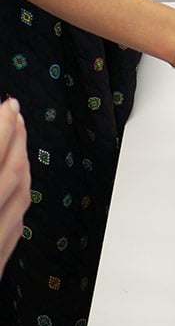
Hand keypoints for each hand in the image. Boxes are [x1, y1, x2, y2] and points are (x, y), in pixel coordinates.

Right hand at [0, 99, 30, 276]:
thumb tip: (1, 139)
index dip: (3, 125)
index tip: (9, 104)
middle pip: (11, 169)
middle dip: (15, 137)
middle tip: (15, 112)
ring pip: (20, 194)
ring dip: (21, 161)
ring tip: (17, 138)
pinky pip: (16, 221)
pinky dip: (19, 193)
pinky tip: (17, 182)